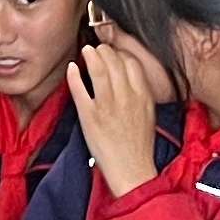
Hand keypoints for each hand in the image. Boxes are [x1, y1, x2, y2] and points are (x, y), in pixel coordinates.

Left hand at [68, 36, 169, 190]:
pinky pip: (79, 89)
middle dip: (104, 50)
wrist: (132, 170)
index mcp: (142, 95)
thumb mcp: (148, 114)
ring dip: (90, 55)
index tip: (114, 52)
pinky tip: (72, 68)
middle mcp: (125, 97)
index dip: (120, 53)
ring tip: (86, 50)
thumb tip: (130, 77)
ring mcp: (106, 105)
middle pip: (114, 61)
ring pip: (98, 69)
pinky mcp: (89, 116)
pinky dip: (74, 75)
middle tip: (98, 49)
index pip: (131, 62)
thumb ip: (140, 93)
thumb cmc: (139, 145)